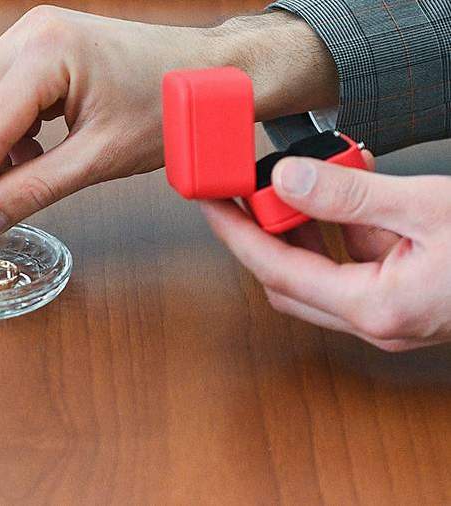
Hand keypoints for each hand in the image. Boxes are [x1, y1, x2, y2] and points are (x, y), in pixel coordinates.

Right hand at [0, 6, 336, 242]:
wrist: (211, 72)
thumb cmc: (171, 106)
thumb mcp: (99, 158)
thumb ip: (34, 190)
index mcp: (46, 54)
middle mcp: (29, 33)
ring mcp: (32, 33)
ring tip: (18, 175)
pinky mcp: (40, 44)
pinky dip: (1, 126)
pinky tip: (31, 151)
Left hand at [200, 154, 450, 351]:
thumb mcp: (428, 207)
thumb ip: (351, 196)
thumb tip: (289, 181)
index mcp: (376, 308)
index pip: (276, 270)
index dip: (236, 232)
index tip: (211, 201)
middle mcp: (378, 322)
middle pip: (289, 278)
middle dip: (264, 229)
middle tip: (249, 186)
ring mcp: (393, 316)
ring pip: (322, 272)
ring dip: (307, 226)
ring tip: (305, 177)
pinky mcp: (406, 302)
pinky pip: (356, 267)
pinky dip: (345, 229)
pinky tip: (353, 189)